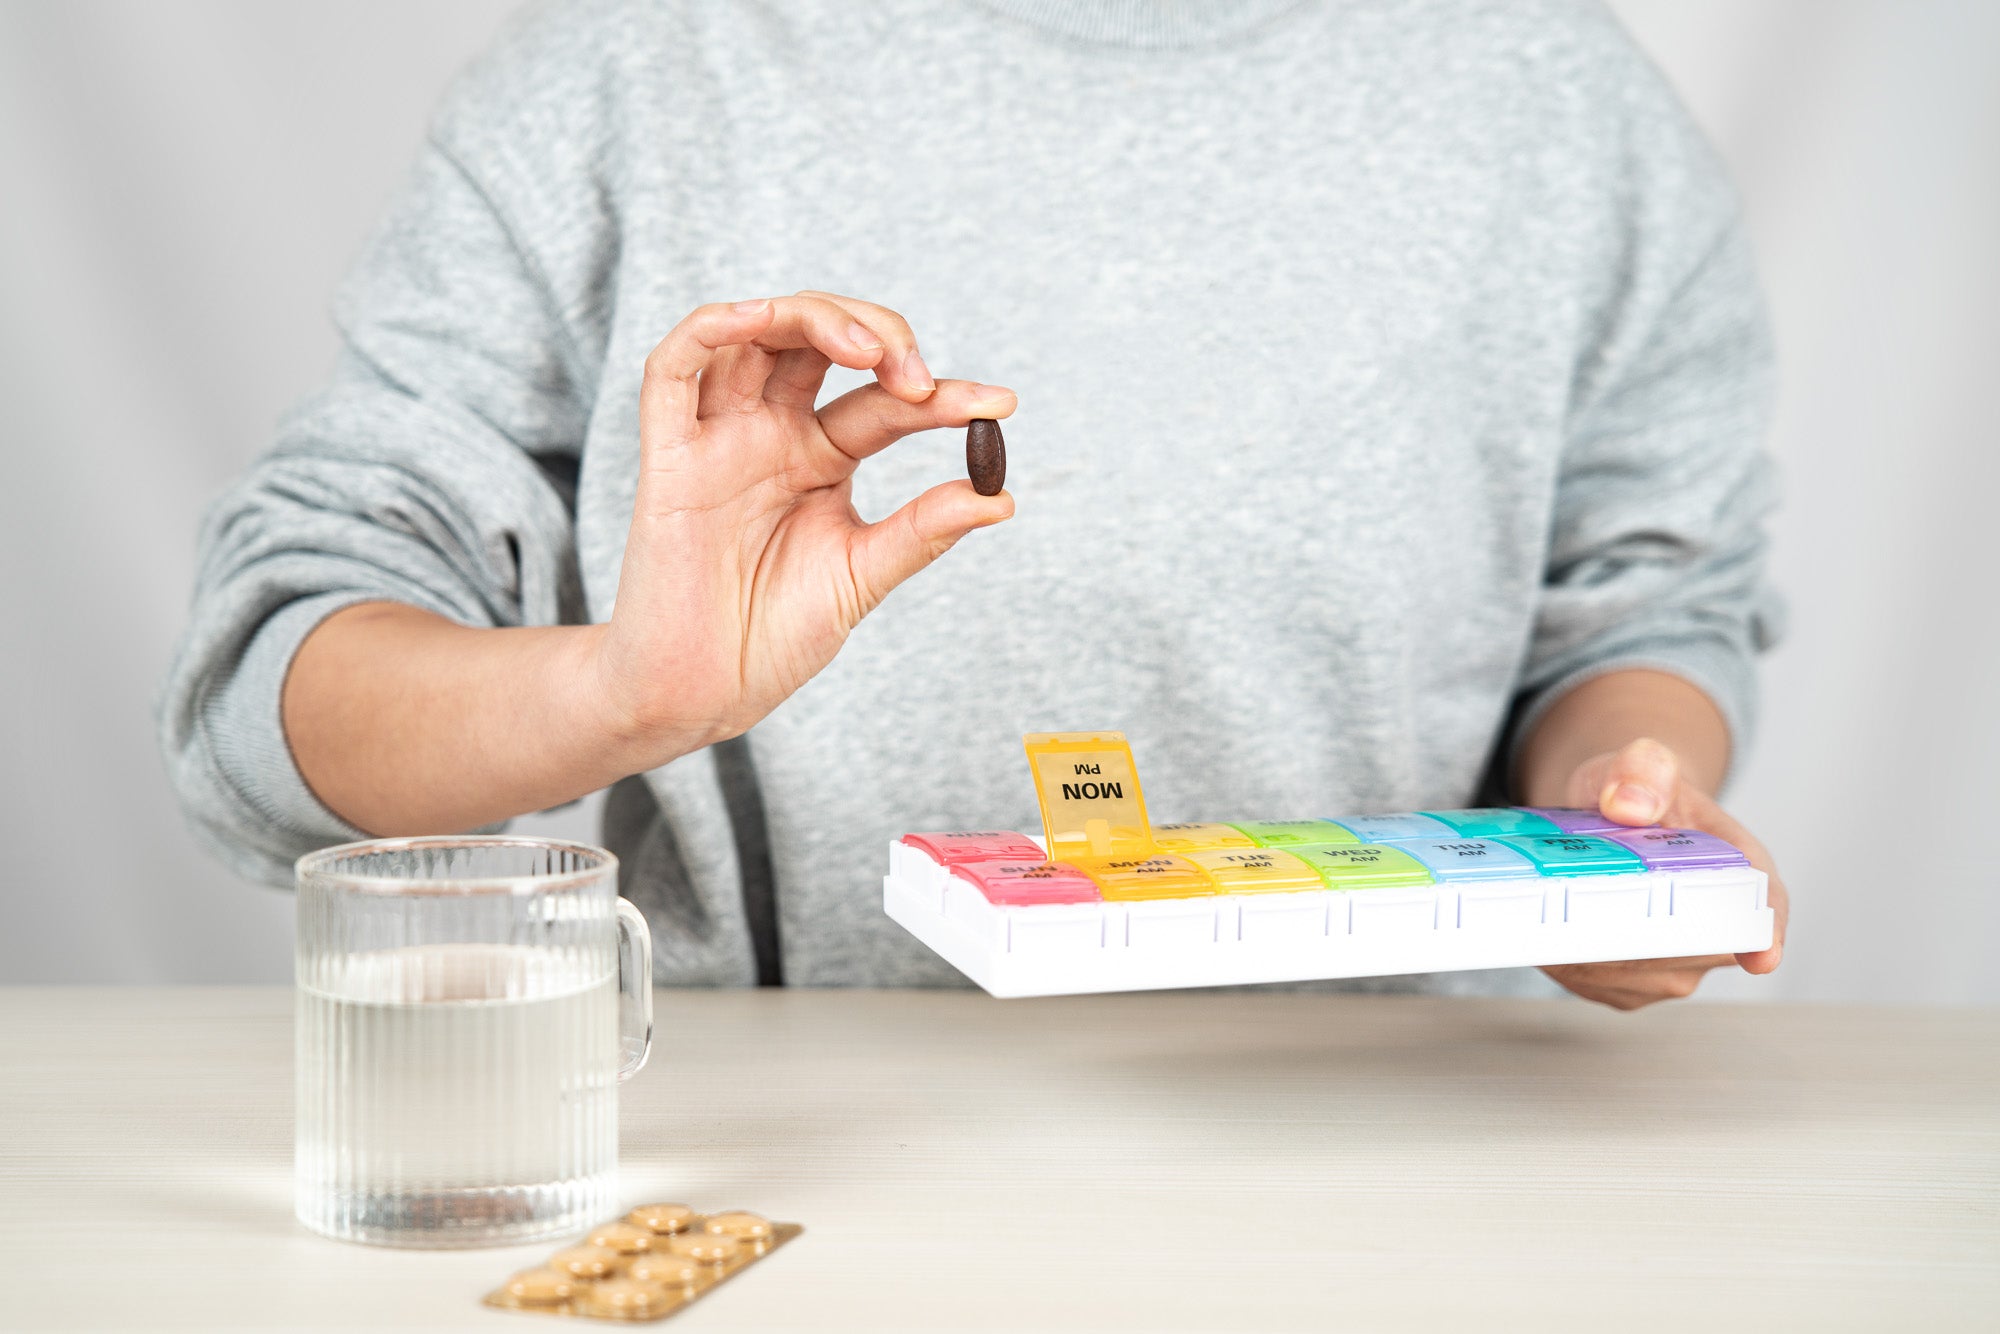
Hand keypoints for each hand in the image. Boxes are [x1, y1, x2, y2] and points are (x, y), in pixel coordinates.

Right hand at [588, 292, 1015, 760]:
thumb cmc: (773, 637)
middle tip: (920, 380)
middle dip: (878, 337)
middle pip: (819, 342)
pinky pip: (672, 369)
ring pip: (754, 333)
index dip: (943, 396)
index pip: (884, 403)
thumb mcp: (863, 575)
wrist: (704, 693)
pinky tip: (758, 317)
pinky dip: (711, 327)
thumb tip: (1002, 497)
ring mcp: (720, 439)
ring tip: (867, 350)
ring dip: (812, 317)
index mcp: (820, 459)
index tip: (1000, 404)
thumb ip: (923, 529)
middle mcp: (770, 435)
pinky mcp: (668, 456)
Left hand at [1539, 738, 1788, 1009]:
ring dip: (1586, 941)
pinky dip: (1561, 954)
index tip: (1760, 956)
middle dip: (1632, 928)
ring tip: (1551, 899)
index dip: (1766, 932)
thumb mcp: (1641, 763)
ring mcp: (1670, 967)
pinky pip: (1592, 980)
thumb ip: (1642, 771)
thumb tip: (1627, 805)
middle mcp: (1714, 928)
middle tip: (1579, 894)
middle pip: (1683, 948)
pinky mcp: (1622, 985)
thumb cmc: (1637, 793)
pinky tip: (1542, 923)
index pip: (1764, 904)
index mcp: (1741, 867)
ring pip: (1630, 970)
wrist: (1607, 817)